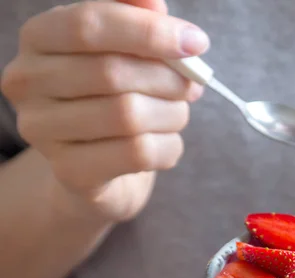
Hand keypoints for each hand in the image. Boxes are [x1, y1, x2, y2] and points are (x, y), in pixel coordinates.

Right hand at [0, 0, 208, 221]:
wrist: (95, 169)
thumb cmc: (111, 100)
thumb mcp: (122, 53)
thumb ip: (135, 20)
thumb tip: (153, 2)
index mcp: (38, 38)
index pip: (90, 24)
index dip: (149, 32)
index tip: (196, 42)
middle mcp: (27, 82)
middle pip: (112, 72)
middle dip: (167, 79)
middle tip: (191, 86)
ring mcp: (42, 131)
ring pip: (128, 116)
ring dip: (172, 115)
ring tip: (177, 115)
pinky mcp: (70, 172)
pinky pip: (137, 154)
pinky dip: (168, 147)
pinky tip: (167, 143)